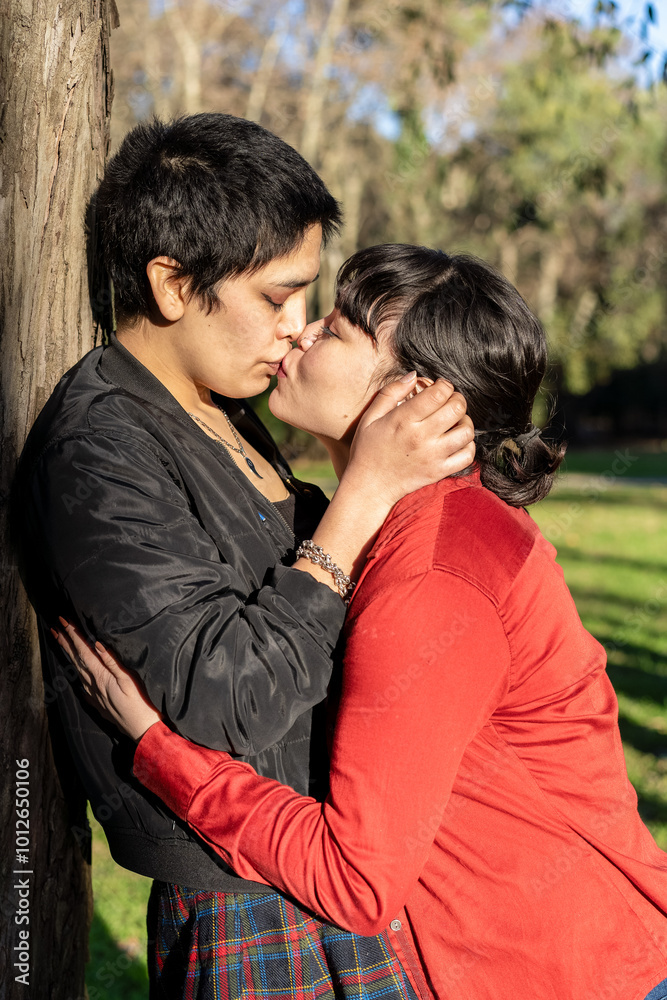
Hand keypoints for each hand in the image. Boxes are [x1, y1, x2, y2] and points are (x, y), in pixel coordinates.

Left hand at [52, 619, 161, 740]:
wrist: (139, 727)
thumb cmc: (138, 702)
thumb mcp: (128, 679)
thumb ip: (112, 662)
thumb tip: (97, 645)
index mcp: (100, 675)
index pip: (83, 651)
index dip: (73, 636)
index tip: (64, 622)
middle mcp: (92, 684)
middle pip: (75, 659)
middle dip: (65, 642)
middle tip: (55, 628)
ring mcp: (92, 693)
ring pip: (76, 670)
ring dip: (68, 655)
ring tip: (61, 643)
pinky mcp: (96, 701)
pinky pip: (82, 682)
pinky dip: (76, 671)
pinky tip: (74, 670)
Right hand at [345, 375, 474, 507]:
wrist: (369, 486)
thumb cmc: (368, 449)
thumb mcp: (371, 417)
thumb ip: (391, 392)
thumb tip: (414, 375)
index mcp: (404, 420)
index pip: (439, 394)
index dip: (445, 385)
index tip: (440, 387)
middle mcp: (421, 438)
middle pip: (457, 408)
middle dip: (457, 399)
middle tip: (449, 401)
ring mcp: (433, 456)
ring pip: (466, 431)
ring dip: (464, 421)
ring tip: (454, 421)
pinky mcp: (439, 472)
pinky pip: (467, 455)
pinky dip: (468, 445)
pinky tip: (456, 440)